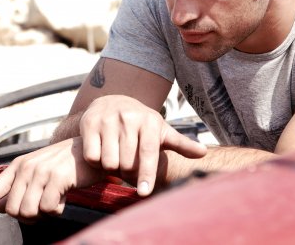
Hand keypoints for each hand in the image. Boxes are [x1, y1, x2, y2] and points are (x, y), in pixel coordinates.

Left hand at [0, 137, 104, 238]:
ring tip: (55, 200)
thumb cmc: (66, 163)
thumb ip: (19, 186)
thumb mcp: (38, 169)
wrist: (91, 147)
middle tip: (44, 206)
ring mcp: (41, 171)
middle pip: (12, 210)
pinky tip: (64, 197)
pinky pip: (48, 209)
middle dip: (28, 216)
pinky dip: (57, 210)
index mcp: (18, 165)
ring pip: (29, 211)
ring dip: (43, 213)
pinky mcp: (56, 177)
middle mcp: (26, 167)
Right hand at [80, 95, 206, 196]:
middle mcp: (129, 117)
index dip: (146, 174)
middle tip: (128, 169)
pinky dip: (96, 162)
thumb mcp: (161, 131)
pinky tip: (102, 154)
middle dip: (128, 173)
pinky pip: (92, 156)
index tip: (144, 193)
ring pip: (109, 162)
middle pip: (127, 163)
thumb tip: (204, 153)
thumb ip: (181, 143)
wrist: (112, 101)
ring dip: (112, 168)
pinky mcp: (89, 122)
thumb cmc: (141, 123)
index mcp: (150, 121)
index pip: (148, 153)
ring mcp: (108, 119)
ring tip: (116, 160)